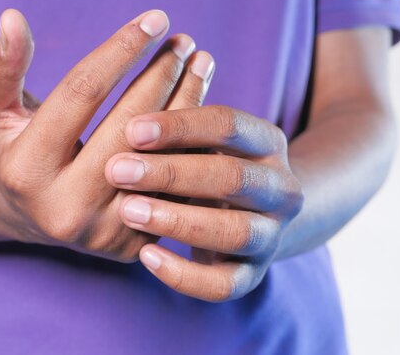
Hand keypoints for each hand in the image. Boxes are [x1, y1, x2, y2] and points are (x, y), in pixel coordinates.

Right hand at [0, 9, 214, 261]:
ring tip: (200, 64)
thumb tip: (12, 17)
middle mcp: (65, 209)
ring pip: (161, 157)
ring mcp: (103, 233)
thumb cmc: (14, 152)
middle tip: (184, 41)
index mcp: (27, 171)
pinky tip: (202, 109)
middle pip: (130, 126)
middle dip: (162, 75)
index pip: (82, 95)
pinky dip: (192, 144)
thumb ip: (1, 68)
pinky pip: (175, 186)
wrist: (33, 216)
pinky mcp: (133, 246)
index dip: (121, 50)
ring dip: (188, 104)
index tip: (156, 18)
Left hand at [105, 106, 303, 298]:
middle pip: (233, 178)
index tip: (131, 130)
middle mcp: (281, 189)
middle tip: (118, 171)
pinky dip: (184, 274)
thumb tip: (131, 114)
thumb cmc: (209, 165)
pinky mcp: (253, 275)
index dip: (180, 126)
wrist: (252, 214)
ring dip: (177, 220)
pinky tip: (146, 255)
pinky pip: (224, 284)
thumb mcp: (201, 141)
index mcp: (268, 143)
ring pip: (234, 231)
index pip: (229, 125)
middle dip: (171, 174)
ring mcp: (271, 235)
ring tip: (128, 211)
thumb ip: (176, 129)